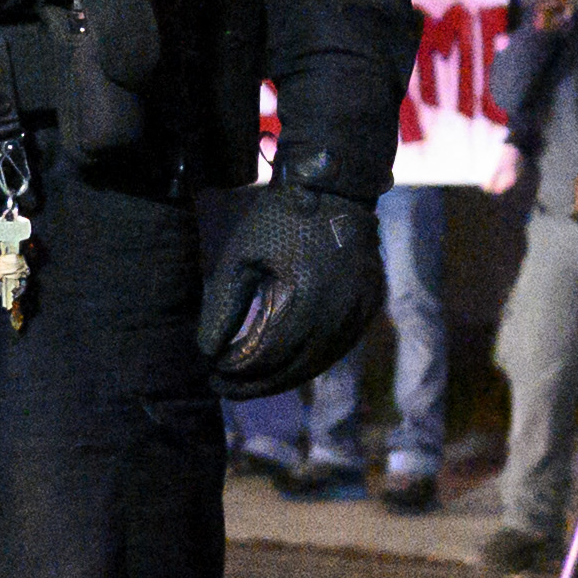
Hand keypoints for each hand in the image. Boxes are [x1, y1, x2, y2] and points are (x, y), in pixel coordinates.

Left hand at [199, 181, 383, 395]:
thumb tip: (207, 354)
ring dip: (283, 379)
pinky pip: (338, 348)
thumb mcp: (240, 259)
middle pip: (293, 370)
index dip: (235, 371)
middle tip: (224, 387)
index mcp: (304, 300)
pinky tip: (285, 363)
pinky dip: (309, 361)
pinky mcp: (370, 308)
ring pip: (318, 364)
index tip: (211, 373)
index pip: (265, 356)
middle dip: (256, 384)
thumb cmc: (278, 221)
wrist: (333, 189)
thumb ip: (222, 309)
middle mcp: (338, 314)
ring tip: (251, 382)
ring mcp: (359, 313)